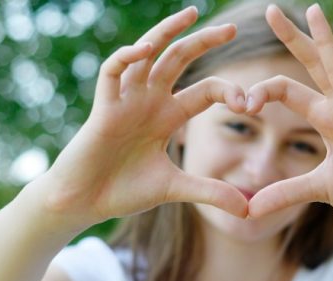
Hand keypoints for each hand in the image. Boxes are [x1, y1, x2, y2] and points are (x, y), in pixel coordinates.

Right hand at [39, 6, 247, 228]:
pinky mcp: (103, 109)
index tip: (249, 104)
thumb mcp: (175, 189)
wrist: (84, 204)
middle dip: (204, 42)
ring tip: (190, 13)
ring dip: (166, 32)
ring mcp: (126, 101)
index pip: (205, 90)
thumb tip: (247, 209)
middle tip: (232, 27)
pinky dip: (126, 58)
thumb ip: (209, 192)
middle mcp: (149, 101)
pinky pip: (112, 73)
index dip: (228, 91)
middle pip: (179, 60)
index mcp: (168, 116)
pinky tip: (145, 50)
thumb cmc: (123, 191)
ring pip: (147, 54)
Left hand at [247, 4, 332, 233]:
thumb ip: (285, 193)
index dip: (264, 91)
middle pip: (314, 66)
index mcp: (326, 118)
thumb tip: (248, 209)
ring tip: (312, 11)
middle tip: (269, 10)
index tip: (243, 102)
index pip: (288, 91)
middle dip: (293, 39)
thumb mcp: (318, 189)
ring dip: (327, 42)